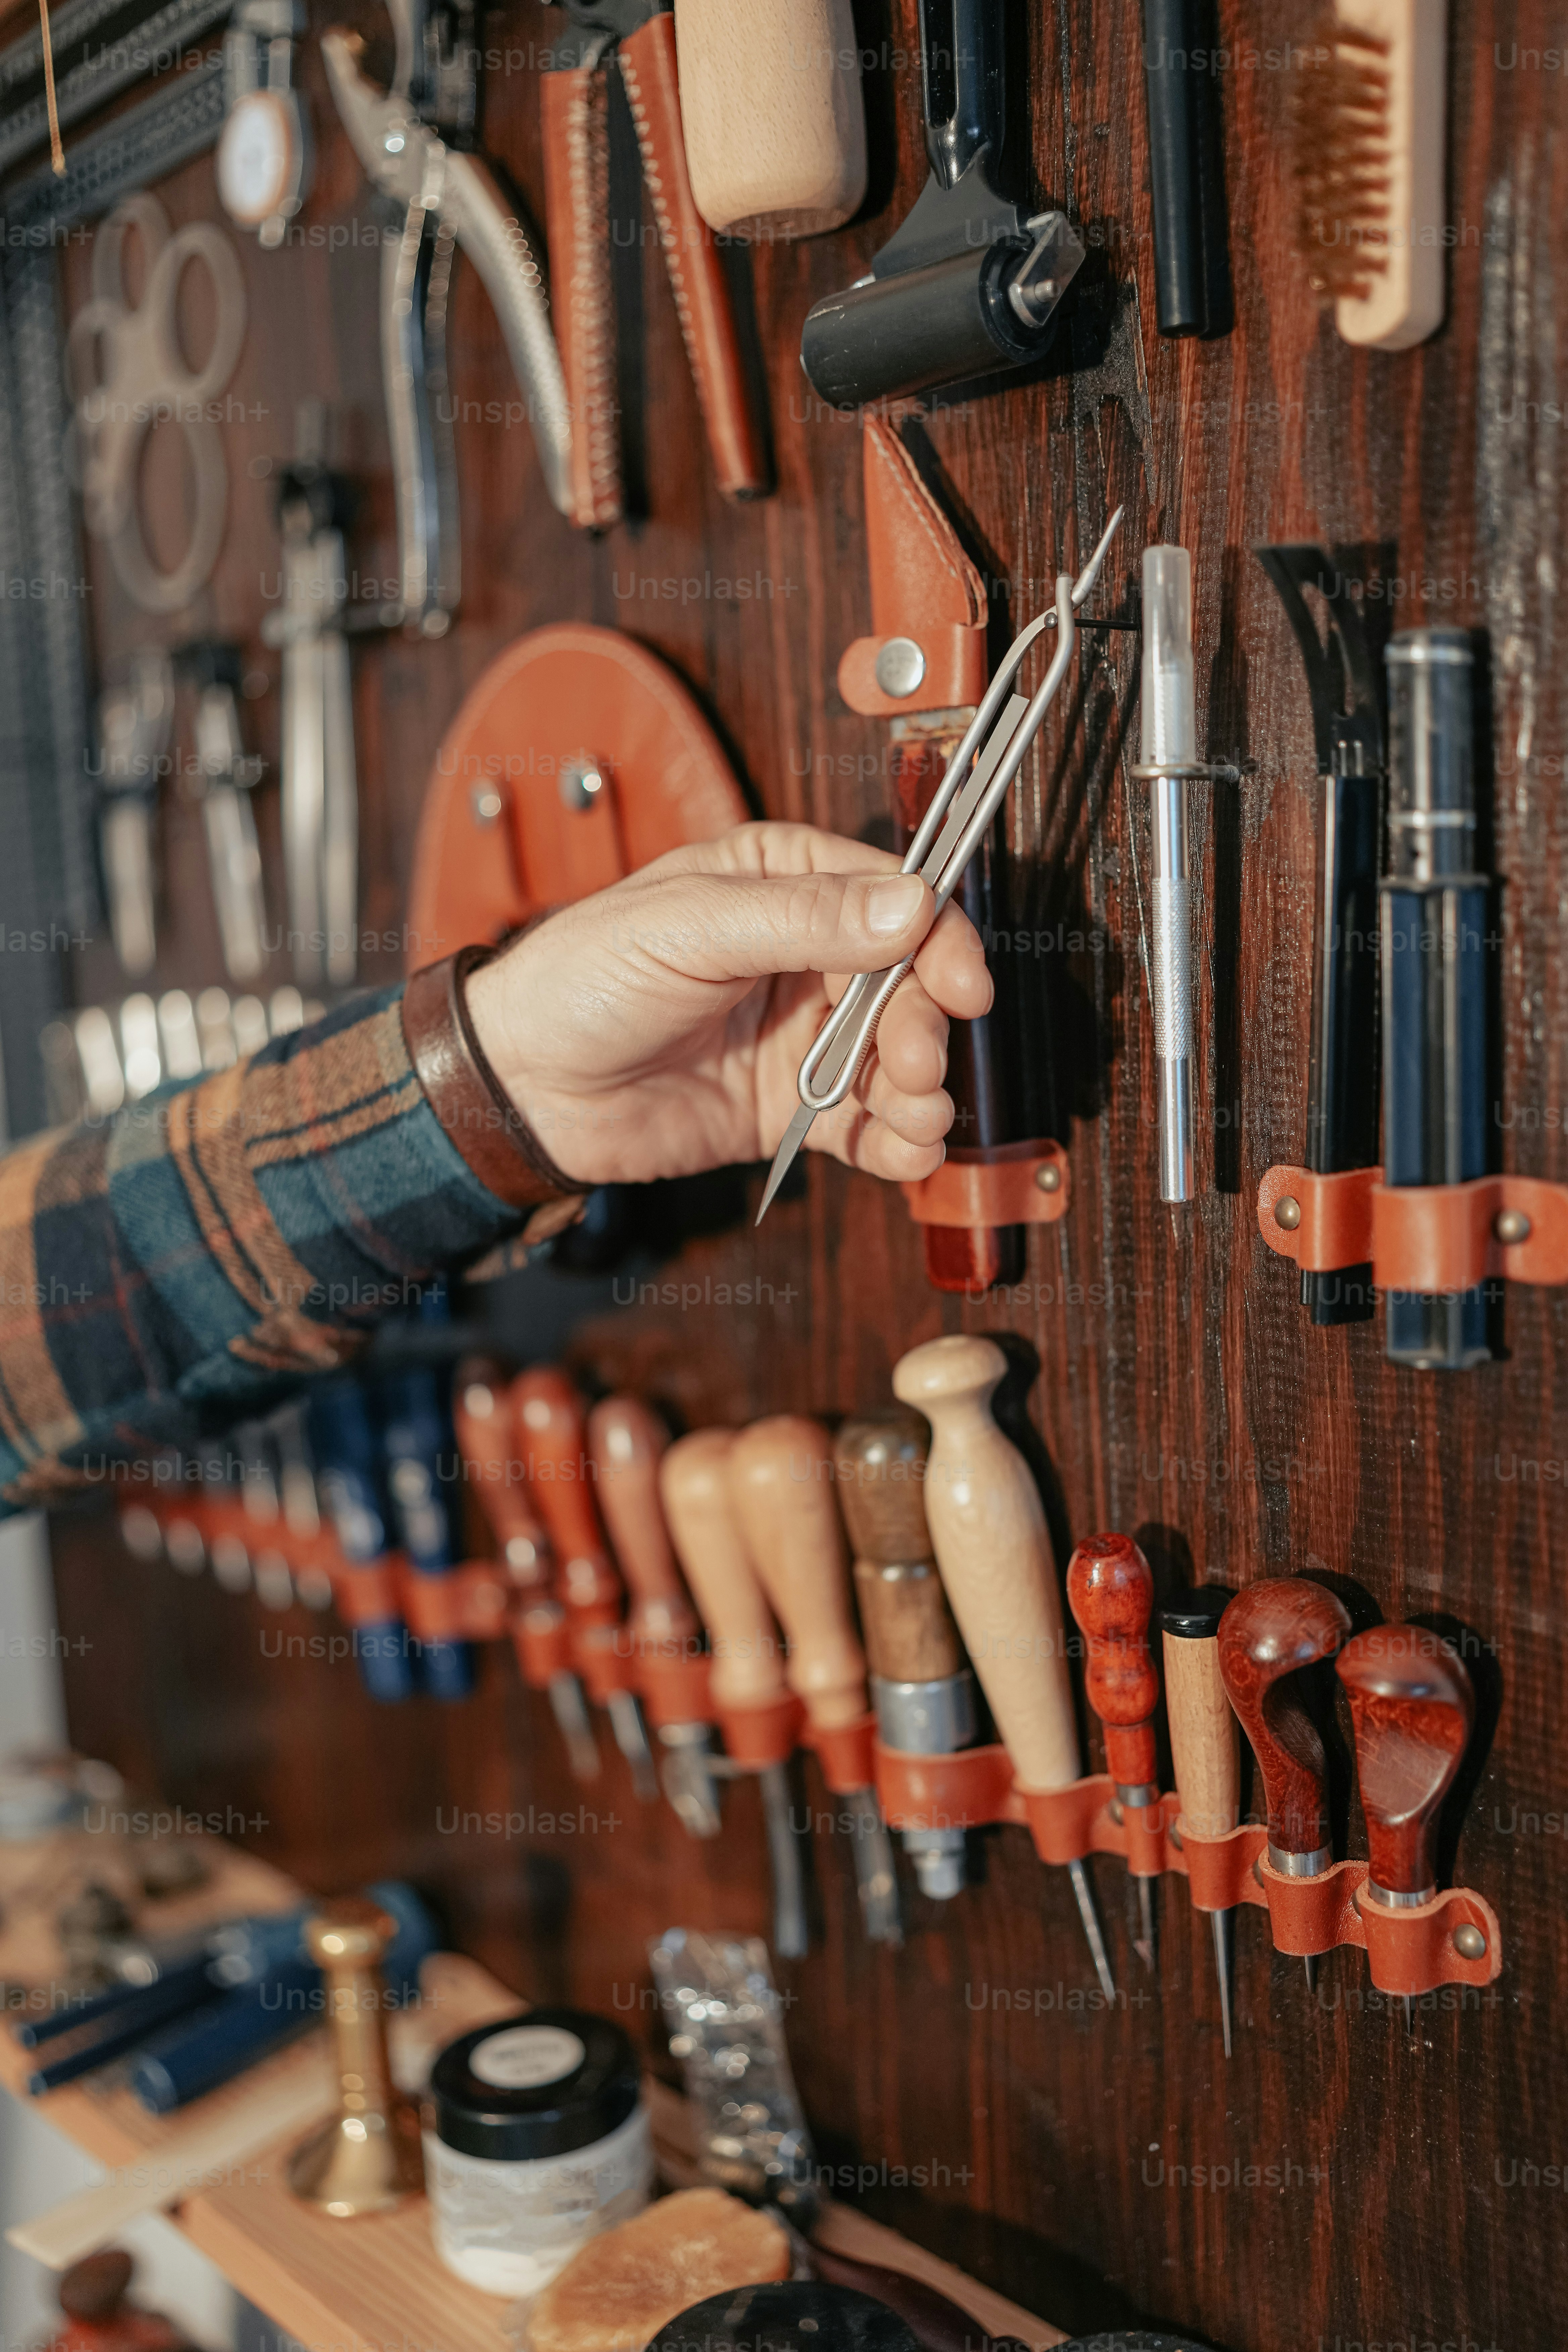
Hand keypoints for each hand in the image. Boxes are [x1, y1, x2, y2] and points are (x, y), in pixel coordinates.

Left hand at [464, 821, 993, 1188]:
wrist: (523, 1084)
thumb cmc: (582, 978)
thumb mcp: (690, 927)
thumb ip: (804, 918)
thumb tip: (910, 904)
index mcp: (781, 881)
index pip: (895, 899)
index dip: (940, 941)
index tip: (962, 987)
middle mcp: (805, 954)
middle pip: (910, 985)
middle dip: (925, 1029)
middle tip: (914, 1066)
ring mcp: (802, 1034)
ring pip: (897, 1060)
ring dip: (921, 1092)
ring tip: (914, 1119)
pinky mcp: (792, 1107)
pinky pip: (866, 1124)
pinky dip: (896, 1143)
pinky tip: (906, 1154)